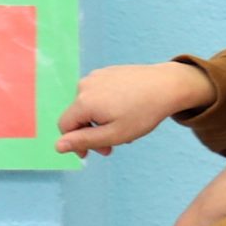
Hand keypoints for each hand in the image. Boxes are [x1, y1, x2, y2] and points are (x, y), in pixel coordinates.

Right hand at [56, 61, 216, 157]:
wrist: (168, 85)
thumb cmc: (142, 112)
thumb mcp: (114, 134)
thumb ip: (84, 141)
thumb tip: (57, 146)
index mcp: (83, 102)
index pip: (65, 126)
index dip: (75, 143)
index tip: (92, 153)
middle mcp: (84, 86)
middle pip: (77, 115)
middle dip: (91, 133)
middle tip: (113, 145)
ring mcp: (96, 76)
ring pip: (89, 105)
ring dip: (100, 120)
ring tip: (123, 127)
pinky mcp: (107, 72)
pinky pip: (99, 93)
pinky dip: (106, 106)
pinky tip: (125, 111)